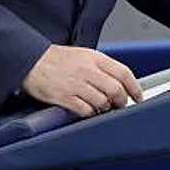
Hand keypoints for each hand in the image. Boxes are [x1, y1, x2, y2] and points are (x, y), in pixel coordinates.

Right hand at [21, 45, 142, 117]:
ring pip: (102, 102)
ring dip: (105, 109)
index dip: (134, 87)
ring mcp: (76, 84)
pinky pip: (85, 110)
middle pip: (115, 90)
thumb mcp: (82, 55)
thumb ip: (100, 67)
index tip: (137, 96)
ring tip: (102, 108)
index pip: (123, 72)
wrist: (31, 61)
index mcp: (94, 58)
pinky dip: (90, 113)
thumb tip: (118, 82)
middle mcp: (87, 70)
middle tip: (120, 106)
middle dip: (121, 102)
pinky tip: (87, 111)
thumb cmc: (56, 59)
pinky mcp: (64, 97)